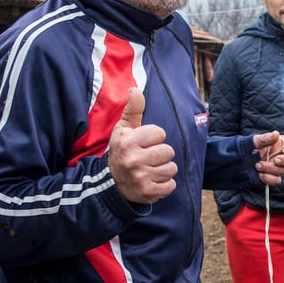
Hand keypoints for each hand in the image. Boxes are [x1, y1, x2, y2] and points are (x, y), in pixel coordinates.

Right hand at [108, 88, 177, 203]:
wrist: (112, 183)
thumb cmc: (122, 151)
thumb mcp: (124, 129)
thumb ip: (133, 109)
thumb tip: (135, 89)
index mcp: (128, 142)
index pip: (160, 133)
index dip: (155, 138)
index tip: (144, 143)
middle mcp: (133, 160)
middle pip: (169, 151)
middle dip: (162, 154)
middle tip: (149, 158)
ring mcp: (140, 177)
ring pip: (171, 168)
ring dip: (164, 170)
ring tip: (150, 169)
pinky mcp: (148, 193)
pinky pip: (171, 185)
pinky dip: (165, 185)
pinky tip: (153, 181)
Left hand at [251, 131, 283, 185]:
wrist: (239, 160)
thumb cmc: (248, 147)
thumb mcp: (255, 141)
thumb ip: (266, 138)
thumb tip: (276, 134)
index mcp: (281, 144)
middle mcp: (282, 155)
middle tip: (274, 160)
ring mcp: (278, 167)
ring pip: (283, 170)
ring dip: (271, 169)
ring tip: (257, 165)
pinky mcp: (273, 176)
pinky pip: (276, 180)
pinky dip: (269, 178)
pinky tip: (260, 174)